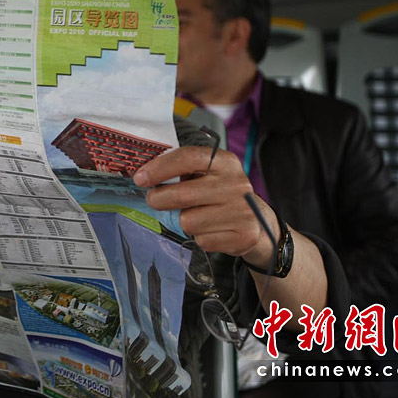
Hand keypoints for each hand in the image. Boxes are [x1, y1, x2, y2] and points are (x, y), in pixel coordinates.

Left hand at [134, 146, 277, 265]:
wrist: (258, 222)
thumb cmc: (221, 194)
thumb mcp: (207, 174)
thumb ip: (181, 170)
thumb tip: (143, 175)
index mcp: (225, 162)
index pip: (188, 158)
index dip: (160, 168)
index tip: (140, 178)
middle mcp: (236, 184)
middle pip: (182, 194)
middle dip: (159, 199)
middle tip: (154, 199)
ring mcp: (242, 211)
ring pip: (188, 221)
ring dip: (184, 221)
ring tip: (197, 215)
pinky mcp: (243, 235)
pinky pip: (202, 240)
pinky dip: (200, 237)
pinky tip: (211, 229)